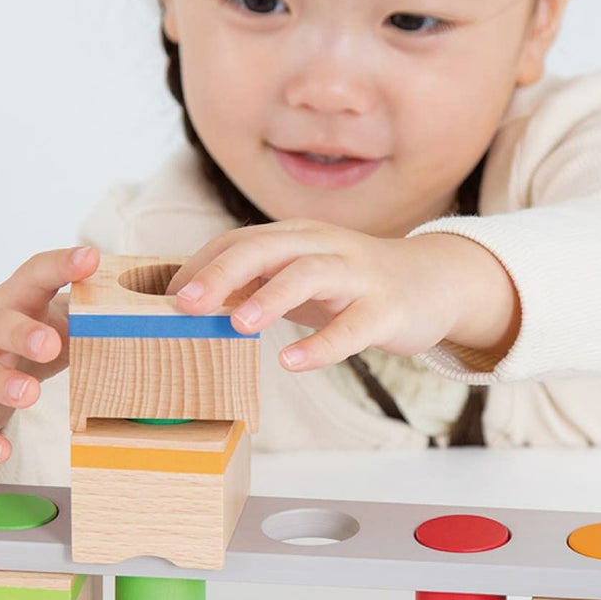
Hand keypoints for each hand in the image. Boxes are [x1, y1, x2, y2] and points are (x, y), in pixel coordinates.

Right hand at [0, 246, 99, 481]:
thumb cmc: (20, 340)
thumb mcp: (54, 322)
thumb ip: (90, 316)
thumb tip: (154, 314)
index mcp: (15, 301)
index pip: (35, 275)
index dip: (61, 266)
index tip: (91, 258)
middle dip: (22, 333)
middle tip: (50, 344)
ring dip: (2, 384)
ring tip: (30, 396)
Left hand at [166, 221, 519, 371]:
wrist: (434, 282)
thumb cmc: (354, 284)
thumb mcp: (301, 277)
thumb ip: (254, 285)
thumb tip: (190, 306)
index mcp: (297, 237)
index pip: (241, 241)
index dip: (202, 265)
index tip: (166, 296)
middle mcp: (324, 247)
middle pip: (267, 248)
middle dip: (222, 273)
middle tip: (184, 304)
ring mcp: (358, 276)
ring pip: (310, 274)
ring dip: (271, 298)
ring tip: (237, 324)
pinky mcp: (386, 309)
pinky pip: (352, 327)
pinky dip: (321, 345)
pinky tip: (292, 362)